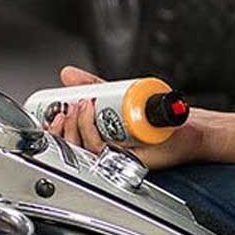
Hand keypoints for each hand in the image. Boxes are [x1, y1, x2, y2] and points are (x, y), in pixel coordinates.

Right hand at [41, 65, 202, 172]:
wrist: (181, 119)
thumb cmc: (155, 115)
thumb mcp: (115, 95)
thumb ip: (91, 86)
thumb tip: (67, 74)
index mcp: (98, 141)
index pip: (68, 141)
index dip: (55, 131)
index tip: (53, 113)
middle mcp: (106, 153)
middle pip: (73, 148)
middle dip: (64, 128)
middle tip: (68, 107)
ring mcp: (117, 158)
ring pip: (86, 150)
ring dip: (79, 126)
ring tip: (82, 105)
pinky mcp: (130, 160)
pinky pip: (105, 153)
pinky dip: (94, 134)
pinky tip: (93, 116)